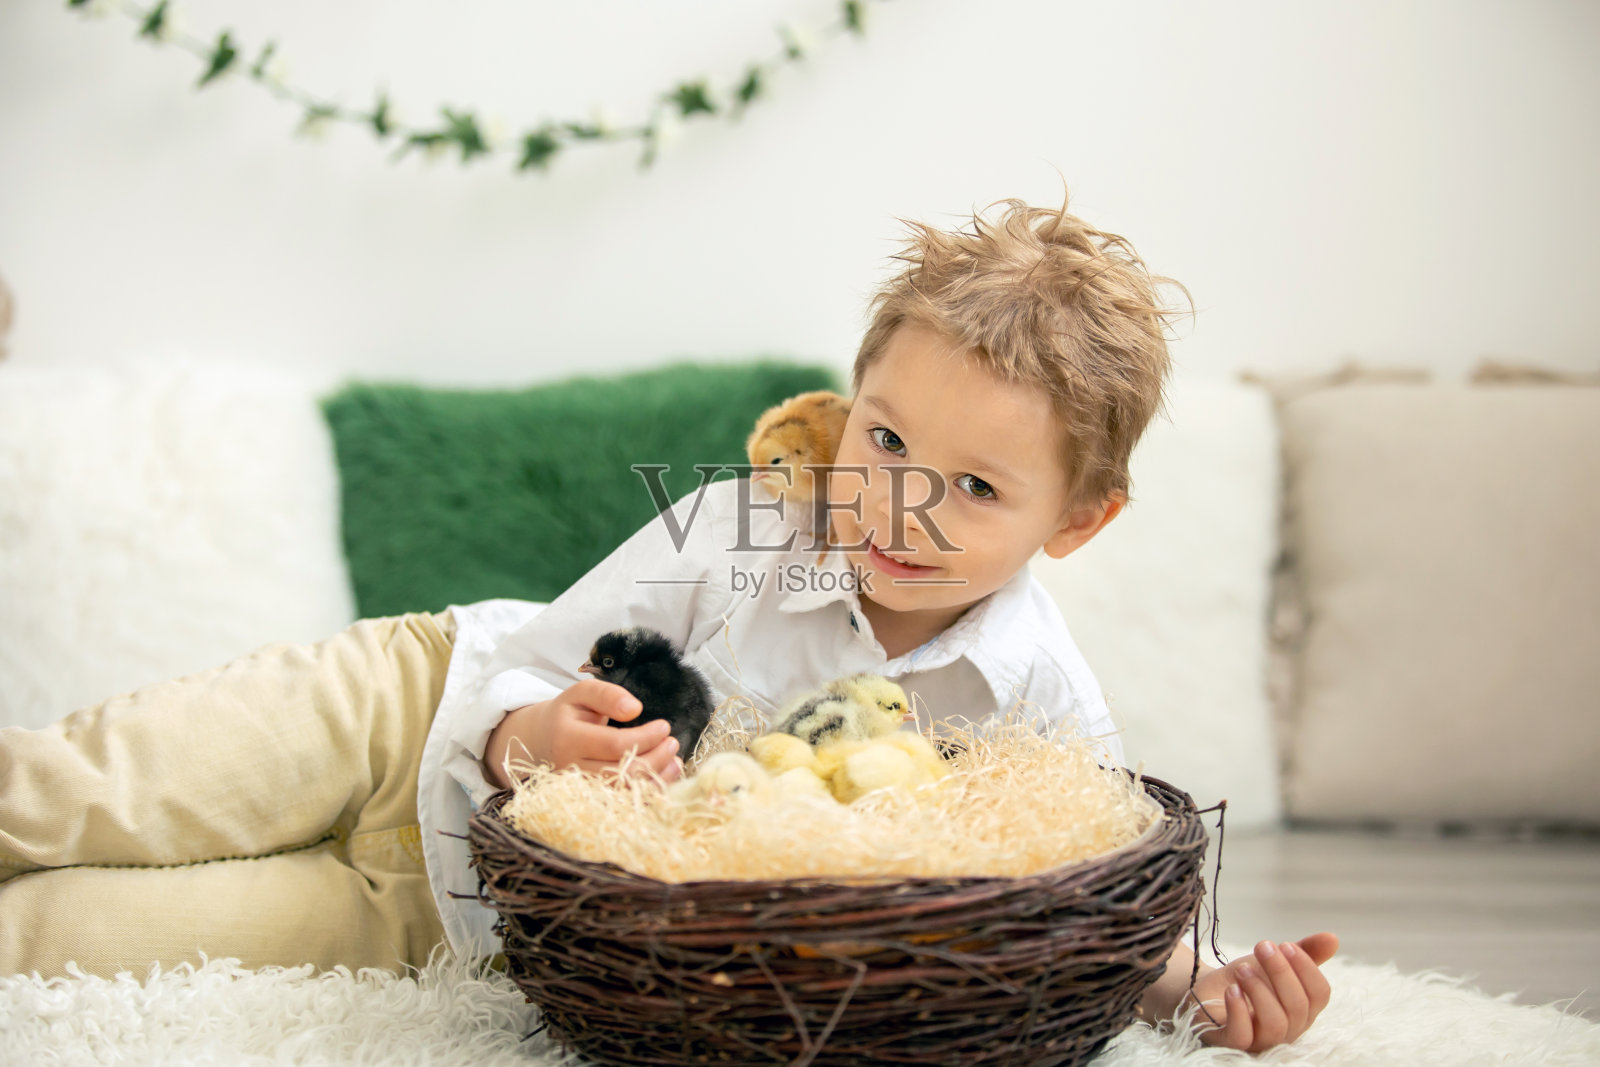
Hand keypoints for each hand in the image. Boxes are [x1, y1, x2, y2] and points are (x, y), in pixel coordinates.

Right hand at [484, 679, 682, 787]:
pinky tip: (663, 777)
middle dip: (655, 759)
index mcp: (568, 739)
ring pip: (624, 793)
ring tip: (674, 760)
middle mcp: (571, 770)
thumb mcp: (581, 694)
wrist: (540, 741)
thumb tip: (634, 708)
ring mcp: (578, 791)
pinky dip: (648, 793)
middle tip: (672, 743)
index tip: (664, 726)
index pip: (615, 744)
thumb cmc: (567, 715)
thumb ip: (607, 694)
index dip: (646, 737)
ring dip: (656, 778)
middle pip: (622, 773)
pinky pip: (623, 804)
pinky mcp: (588, 802)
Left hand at [1191, 933, 1338, 1052]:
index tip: (1285, 945)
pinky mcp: (1233, 1042)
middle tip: (1261, 946)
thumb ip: (1304, 951)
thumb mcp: (1273, 960)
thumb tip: (1333, 938)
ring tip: (1242, 969)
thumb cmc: (1247, 978)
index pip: (1319, 995)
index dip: (1306, 968)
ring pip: (1275, 1024)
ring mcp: (1260, 1038)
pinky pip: (1242, 1037)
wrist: (1207, 989)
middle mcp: (1287, 1028)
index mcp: (1302, 1009)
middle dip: (1280, 972)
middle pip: (1297, 1007)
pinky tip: (1232, 990)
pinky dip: (1238, 1011)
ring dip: (1259, 990)